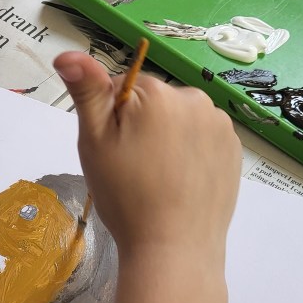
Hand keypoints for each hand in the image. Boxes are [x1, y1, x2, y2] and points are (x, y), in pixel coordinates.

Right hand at [54, 51, 240, 260]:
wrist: (175, 249)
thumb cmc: (126, 196)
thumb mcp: (94, 143)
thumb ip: (87, 92)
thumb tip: (67, 53)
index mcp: (158, 93)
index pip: (123, 87)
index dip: (113, 118)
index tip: (114, 150)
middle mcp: (196, 99)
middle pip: (156, 101)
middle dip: (142, 125)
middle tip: (133, 167)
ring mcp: (220, 126)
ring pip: (181, 119)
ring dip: (169, 137)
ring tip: (159, 178)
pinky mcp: (234, 151)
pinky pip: (203, 139)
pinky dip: (191, 153)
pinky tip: (181, 182)